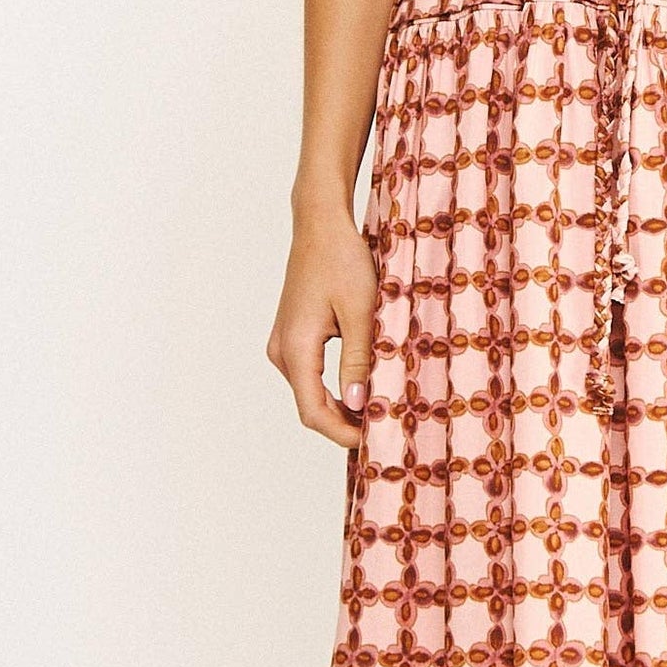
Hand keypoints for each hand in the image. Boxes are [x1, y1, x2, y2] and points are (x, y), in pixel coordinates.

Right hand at [267, 199, 378, 446]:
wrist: (321, 224)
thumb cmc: (342, 260)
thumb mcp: (361, 311)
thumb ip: (359, 360)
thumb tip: (357, 403)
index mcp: (296, 347)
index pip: (313, 411)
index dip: (342, 433)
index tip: (373, 441)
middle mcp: (283, 350)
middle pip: (311, 406)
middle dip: (345, 423)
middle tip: (384, 430)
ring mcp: (285, 343)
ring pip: (312, 392)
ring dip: (342, 406)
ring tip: (379, 411)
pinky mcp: (294, 335)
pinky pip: (313, 374)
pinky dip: (336, 387)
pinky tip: (365, 386)